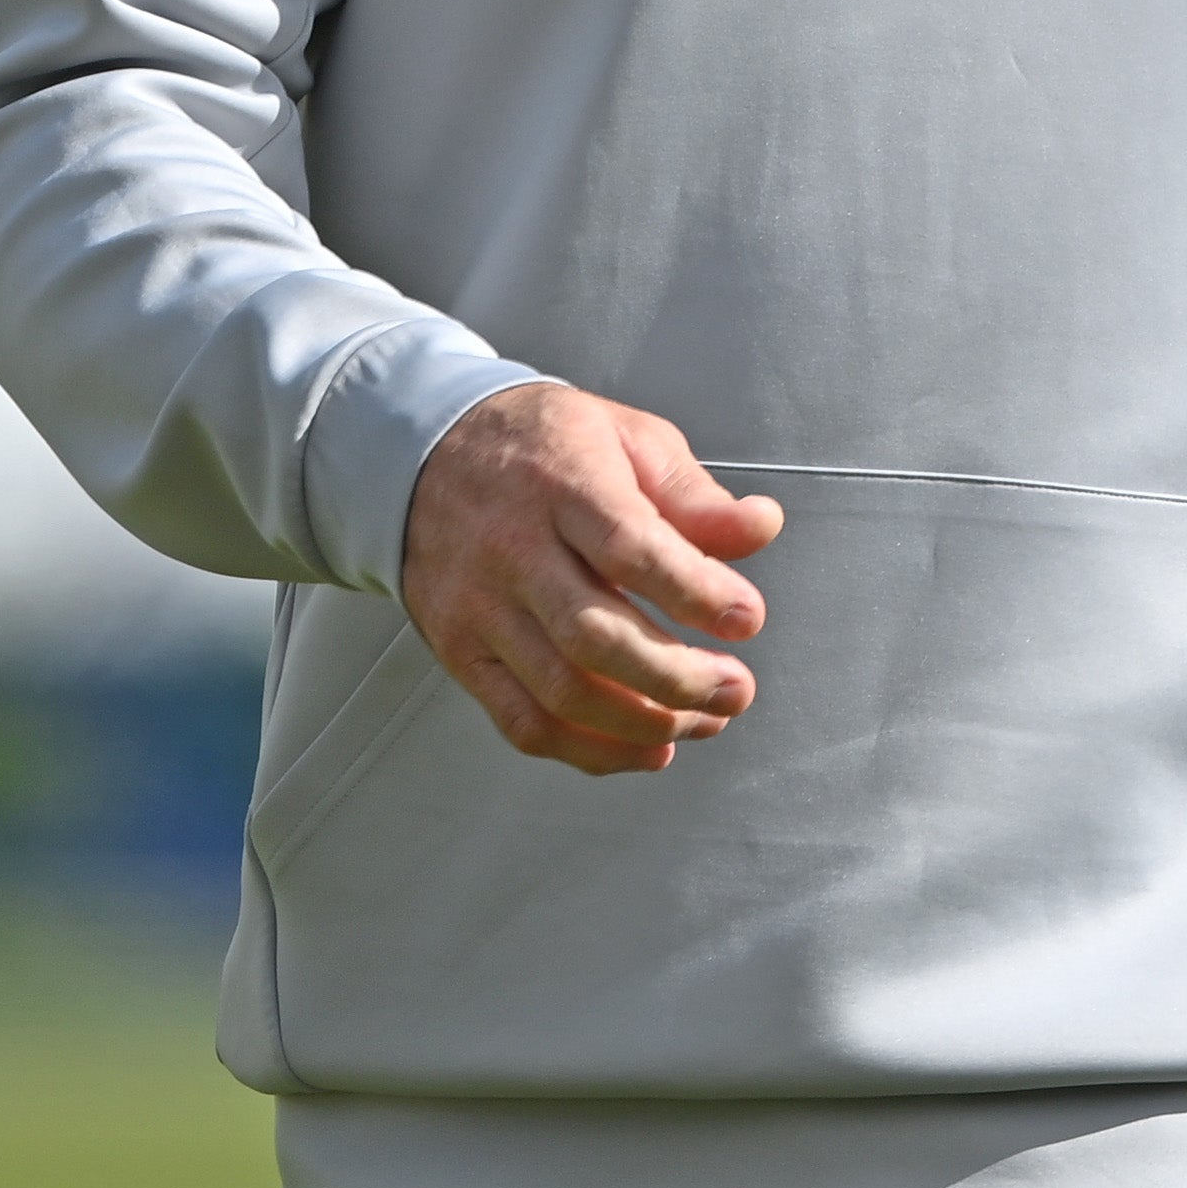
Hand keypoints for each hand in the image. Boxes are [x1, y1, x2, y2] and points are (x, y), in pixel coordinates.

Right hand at [394, 383, 785, 775]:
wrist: (425, 454)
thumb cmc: (544, 446)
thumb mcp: (627, 437)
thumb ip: (693, 493)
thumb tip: (761, 527)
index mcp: (564, 486)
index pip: (630, 549)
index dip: (695, 592)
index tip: (747, 618)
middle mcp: (513, 552)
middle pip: (593, 636)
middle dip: (676, 677)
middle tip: (736, 690)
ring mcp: (481, 609)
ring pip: (559, 690)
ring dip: (643, 722)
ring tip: (704, 719)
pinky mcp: (460, 651)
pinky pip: (520, 720)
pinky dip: (588, 749)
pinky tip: (646, 747)